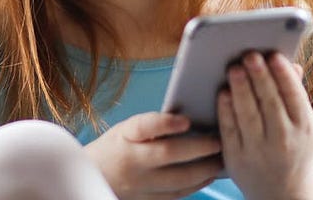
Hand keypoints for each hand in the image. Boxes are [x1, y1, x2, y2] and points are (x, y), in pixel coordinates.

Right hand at [83, 112, 224, 199]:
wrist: (92, 178)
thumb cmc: (116, 147)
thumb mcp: (126, 130)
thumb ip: (152, 125)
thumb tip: (191, 120)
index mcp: (125, 137)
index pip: (144, 127)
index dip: (165, 122)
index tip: (186, 120)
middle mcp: (130, 161)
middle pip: (169, 154)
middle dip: (200, 148)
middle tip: (219, 141)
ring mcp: (138, 184)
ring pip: (178, 179)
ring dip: (204, 169)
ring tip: (219, 160)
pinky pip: (177, 194)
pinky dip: (196, 185)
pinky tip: (208, 175)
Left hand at [217, 51, 312, 199]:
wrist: (283, 191)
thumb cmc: (293, 148)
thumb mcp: (303, 125)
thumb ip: (296, 95)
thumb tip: (291, 64)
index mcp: (304, 127)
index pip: (294, 96)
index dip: (282, 75)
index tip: (273, 55)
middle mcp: (283, 140)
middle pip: (269, 103)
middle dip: (259, 77)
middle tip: (249, 55)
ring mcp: (259, 150)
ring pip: (248, 115)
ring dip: (241, 89)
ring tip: (234, 68)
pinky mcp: (237, 158)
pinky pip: (230, 130)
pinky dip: (226, 110)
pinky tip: (223, 92)